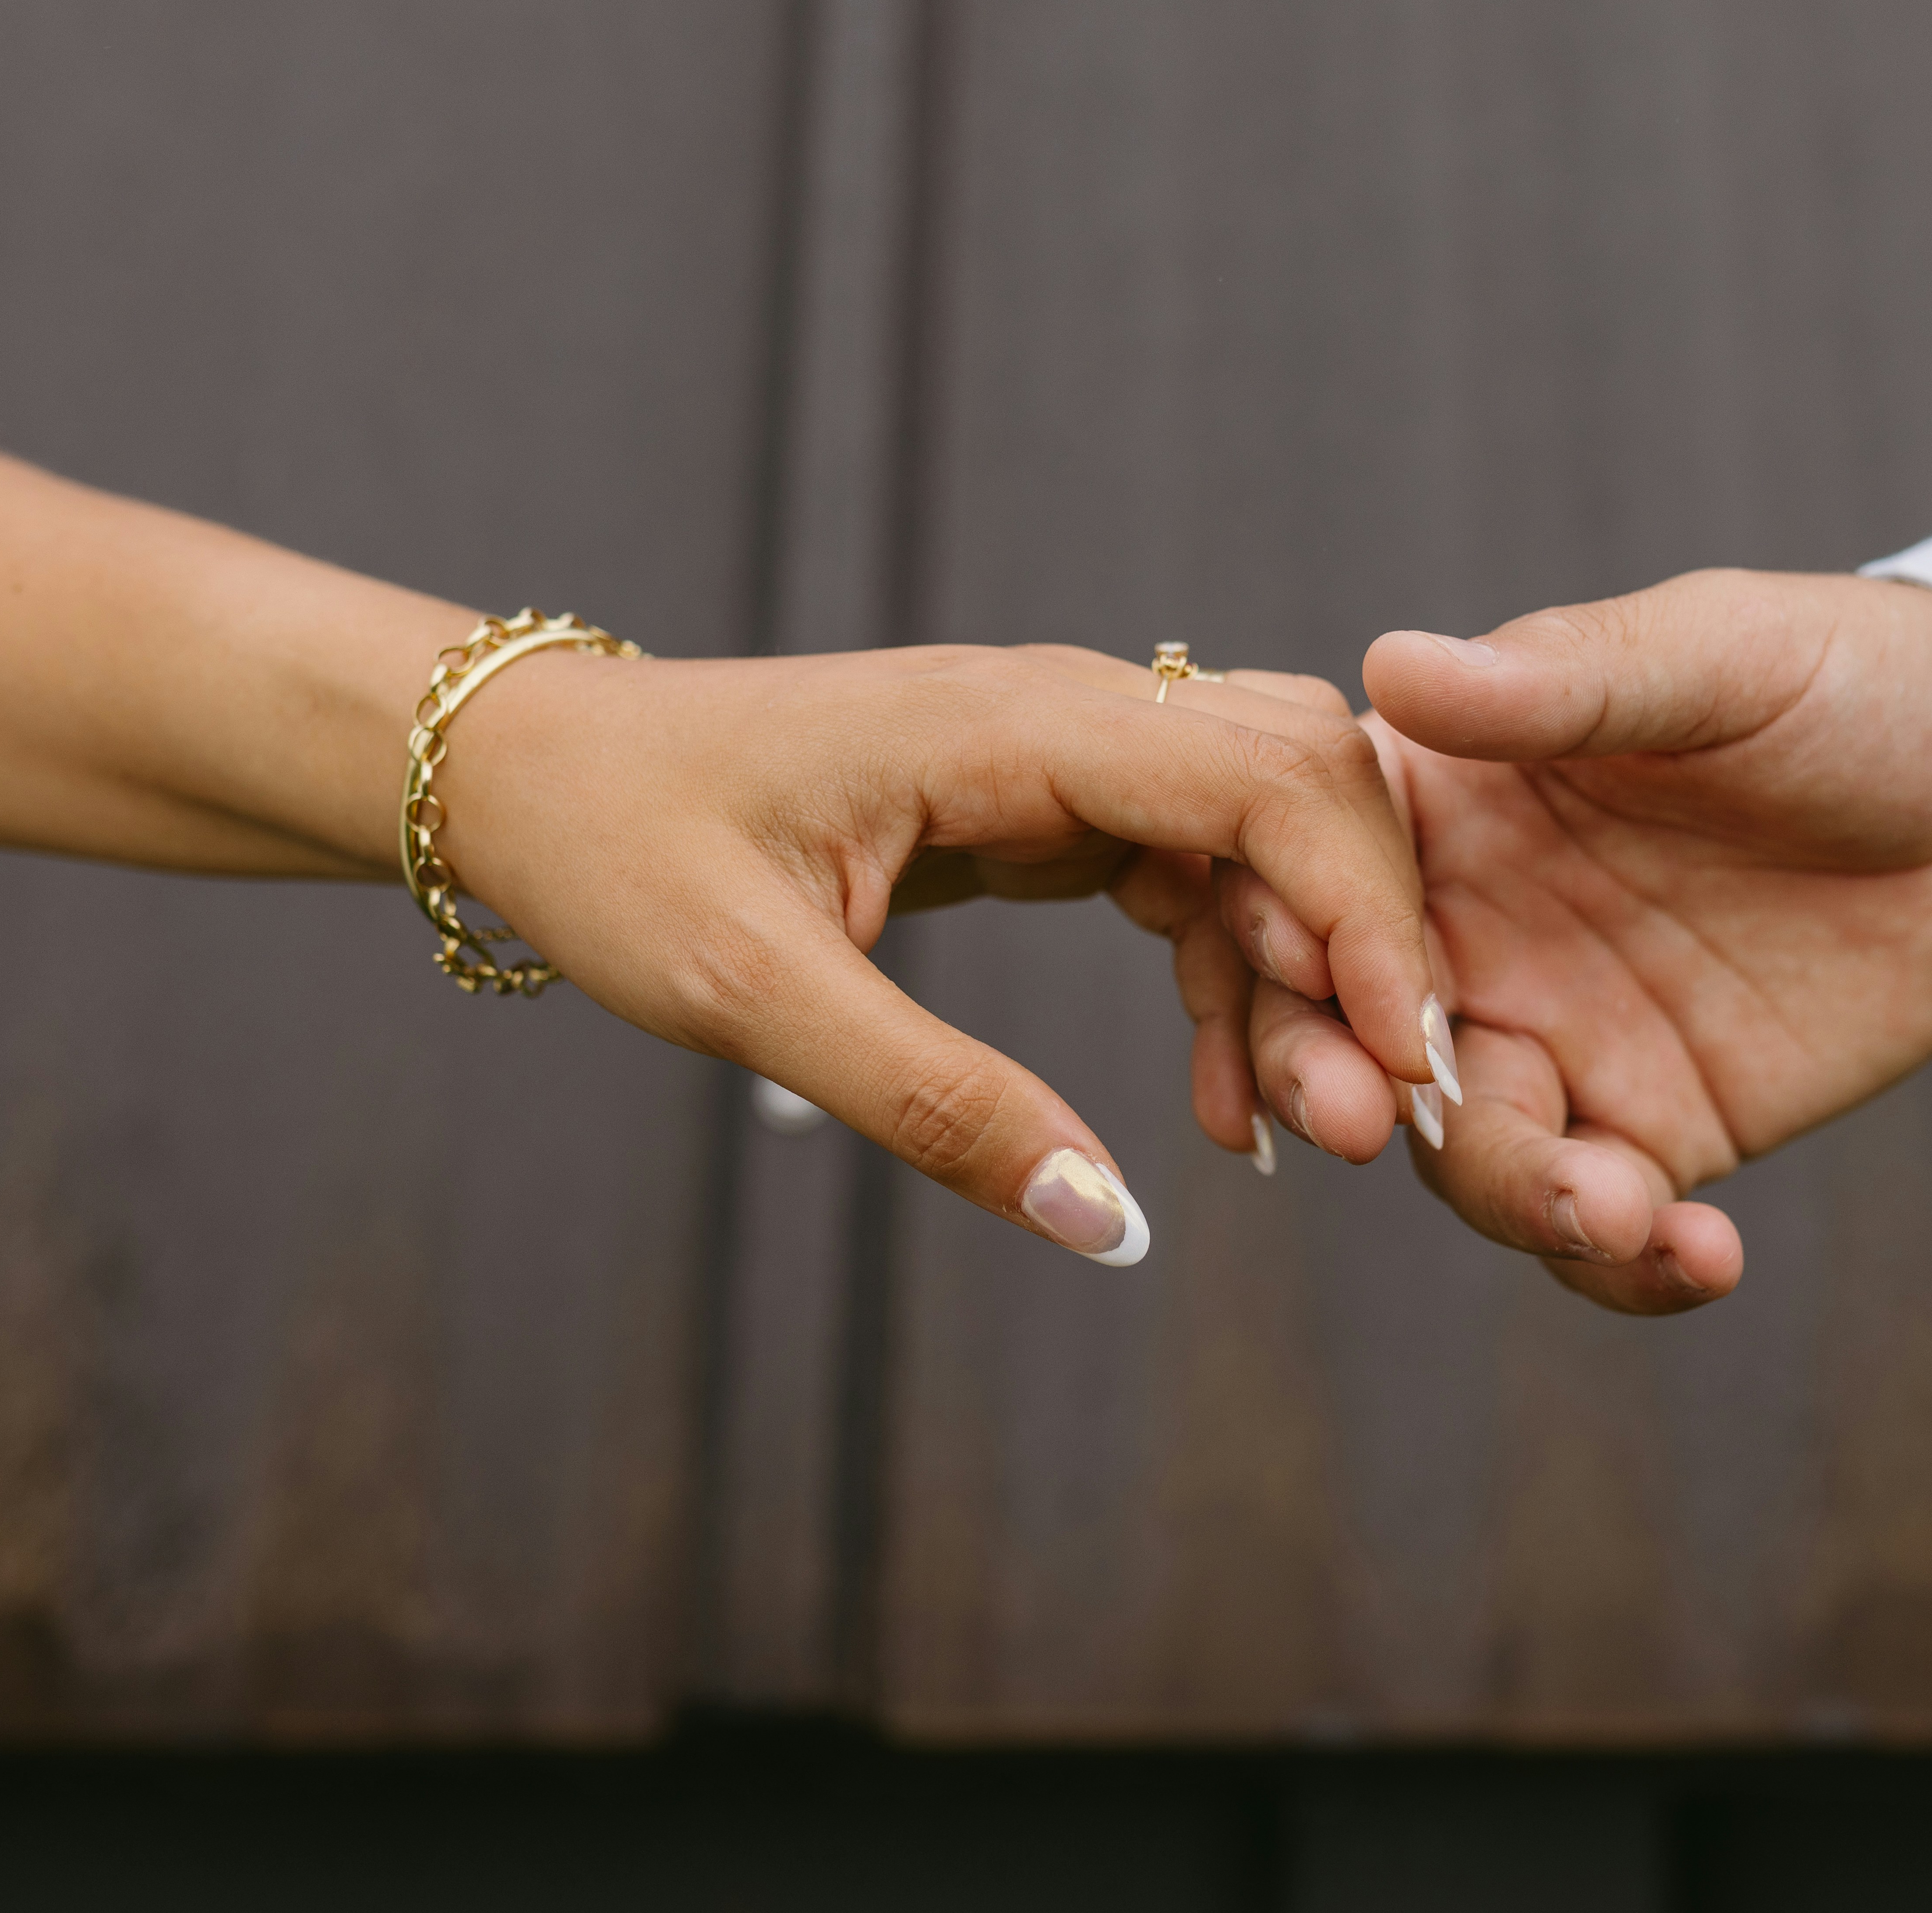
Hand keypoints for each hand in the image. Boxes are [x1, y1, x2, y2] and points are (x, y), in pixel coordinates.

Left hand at [433, 642, 1443, 1264]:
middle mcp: (1062, 712)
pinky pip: (1191, 873)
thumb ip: (932, 1105)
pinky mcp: (1042, 807)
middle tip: (1361, 1120)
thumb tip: (1100, 1219)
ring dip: (1301, 972)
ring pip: (1262, 834)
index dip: (1362, 911)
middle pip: (1302, 785)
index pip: (1267, 777)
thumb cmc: (620, 853)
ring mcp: (1059, 753)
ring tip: (1295, 1132)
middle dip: (1362, 944)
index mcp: (1010, 720)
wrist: (535, 778)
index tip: (1396, 1062)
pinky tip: (1220, 1098)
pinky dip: (1230, 976)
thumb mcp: (751, 995)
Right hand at [1204, 571, 1931, 1312]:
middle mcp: (1469, 932)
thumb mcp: (1714, 655)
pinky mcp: (1656, 1130)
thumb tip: (1392, 664)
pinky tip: (1703, 1258)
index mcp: (1443, 800)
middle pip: (1343, 1034)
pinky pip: (1601, 1224)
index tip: (1310, 966)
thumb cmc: (1850, 681)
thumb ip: (1559, 683)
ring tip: (1617, 1207)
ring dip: (1514, 1194)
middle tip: (1374, 1127)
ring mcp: (1557, 1042)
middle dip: (1339, 1090)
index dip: (1285, 924)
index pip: (1310, 871)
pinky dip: (1626, 1265)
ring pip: (1465, 1151)